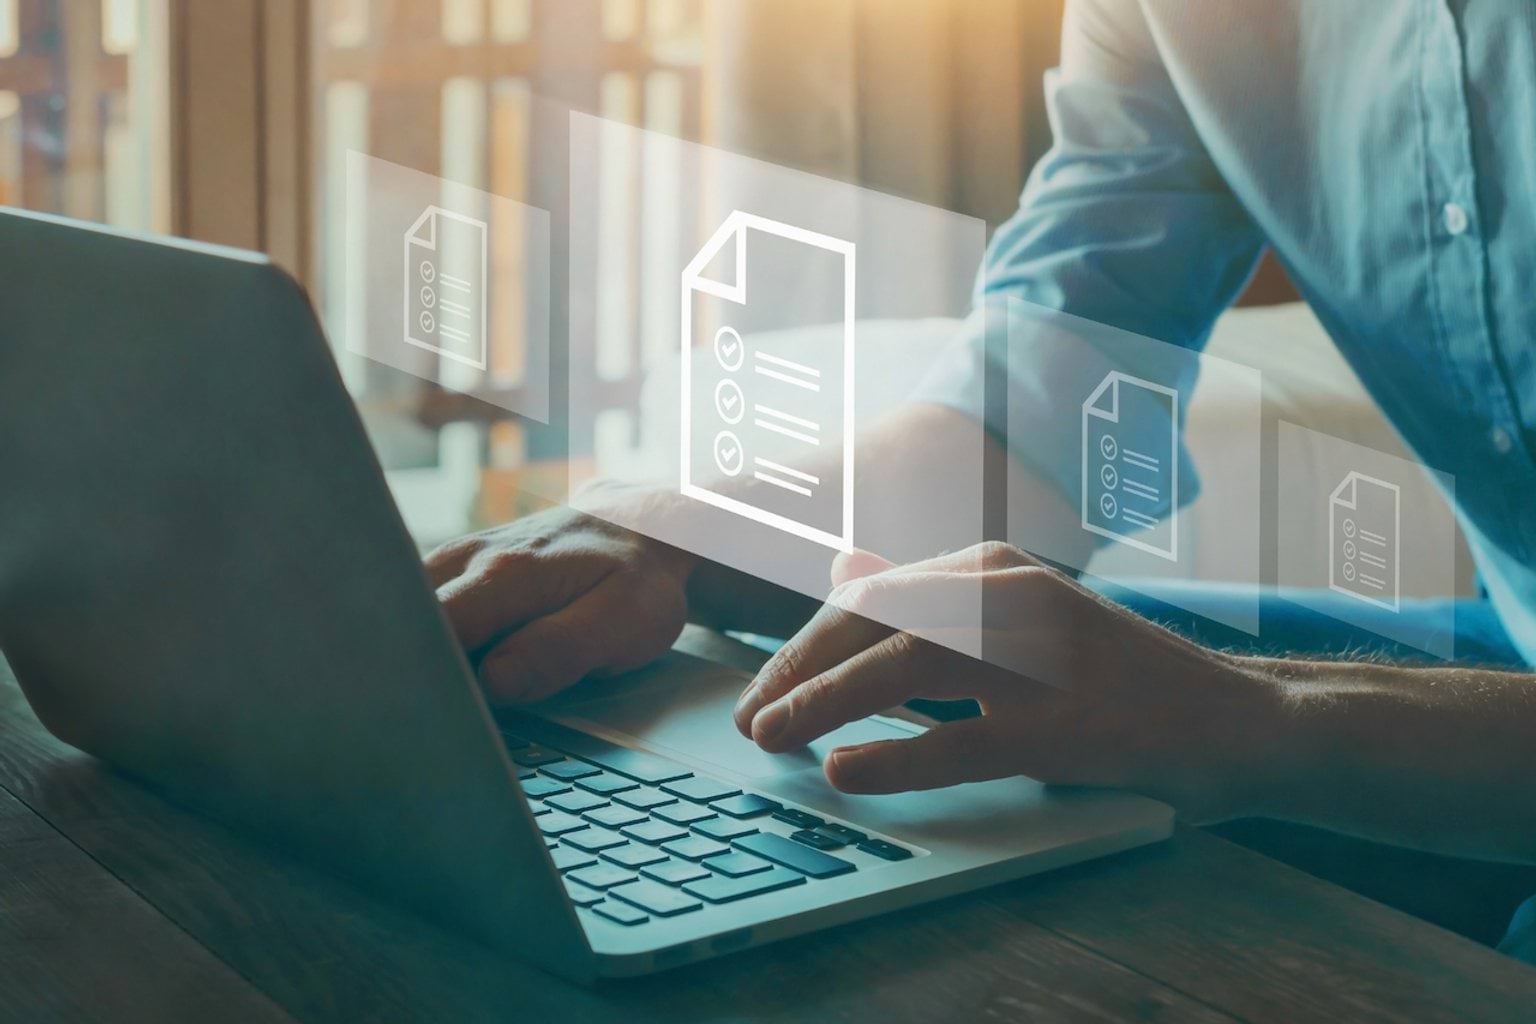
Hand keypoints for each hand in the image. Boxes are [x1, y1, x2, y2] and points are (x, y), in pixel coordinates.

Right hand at [426, 488, 696, 703]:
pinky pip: (418, 610)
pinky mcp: (452, 572)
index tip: (433, 713)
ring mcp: (455, 562)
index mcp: (506, 575)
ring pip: (405, 616)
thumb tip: (494, 681)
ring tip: (437, 693)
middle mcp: (468, 560)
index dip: (427, 675)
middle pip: (405, 624)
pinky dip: (424, 641)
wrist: (637, 530)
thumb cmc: (633, 580)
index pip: (434, 630)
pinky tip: (446, 667)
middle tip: (427, 716)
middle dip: (410, 670)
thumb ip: (558, 650)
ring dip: (416, 656)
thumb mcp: (623, 623)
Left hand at [732, 542, 1284, 820]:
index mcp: (992, 569)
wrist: (1233, 718)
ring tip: (772, 739)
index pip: (870, 597)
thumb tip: (846, 568)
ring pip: (901, 667)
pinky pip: (959, 741)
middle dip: (796, 669)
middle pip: (873, 622)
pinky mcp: (1066, 725)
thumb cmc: (1114, 677)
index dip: (804, 644)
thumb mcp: (1016, 620)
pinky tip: (847, 771)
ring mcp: (1041, 657)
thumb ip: (930, 598)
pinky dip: (895, 756)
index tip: (762, 688)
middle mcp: (1010, 595)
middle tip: (750, 719)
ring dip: (822, 702)